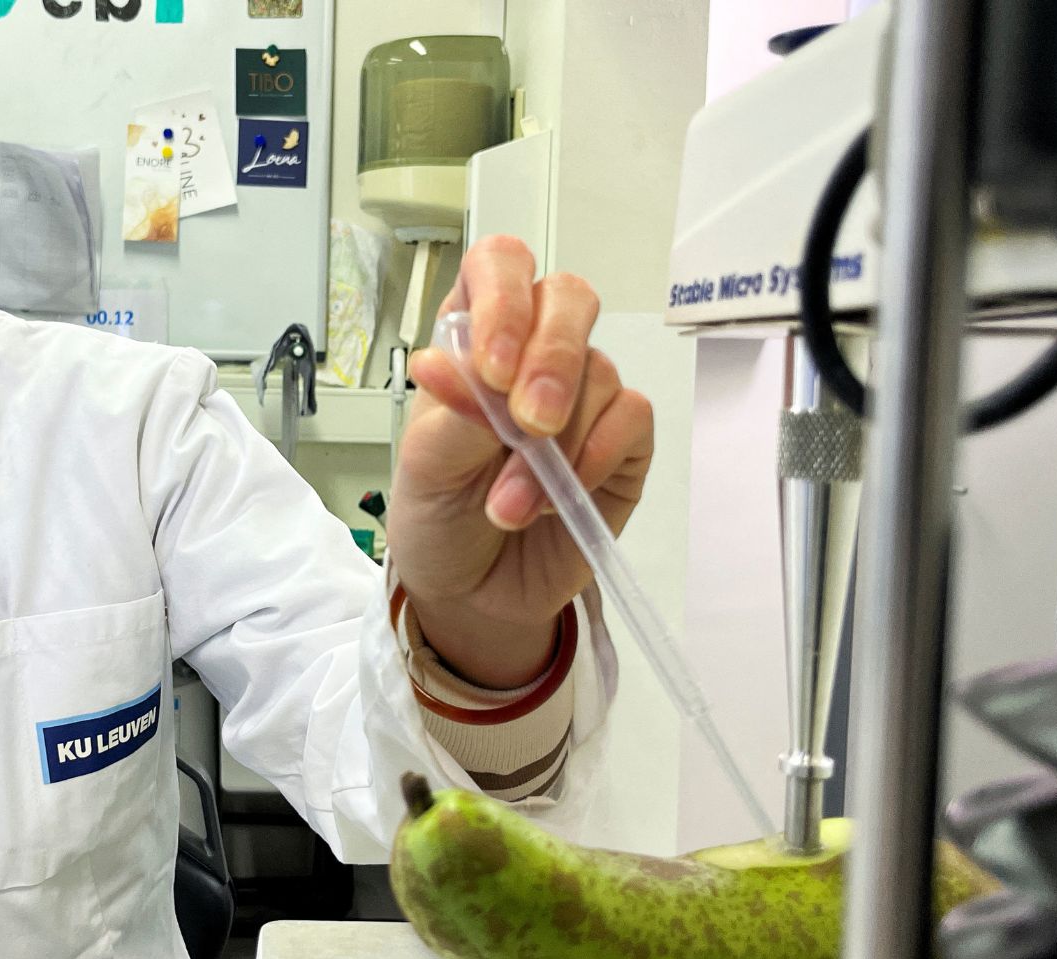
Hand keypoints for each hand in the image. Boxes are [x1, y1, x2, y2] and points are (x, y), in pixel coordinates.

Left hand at [387, 236, 653, 688]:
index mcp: (475, 338)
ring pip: (598, 372)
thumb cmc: (439, 515)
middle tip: (527, 425)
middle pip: (569, 299)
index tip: (493, 365)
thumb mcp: (426, 467)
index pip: (499, 267)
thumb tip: (445, 358)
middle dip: (551, 358)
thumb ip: (452, 412)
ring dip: (553, 449)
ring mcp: (583, 394)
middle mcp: (535, 352)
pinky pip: (631, 419)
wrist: (472, 592)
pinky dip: (594, 460)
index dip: (504, 298)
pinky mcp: (622, 442)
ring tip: (508, 507)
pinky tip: (556, 502)